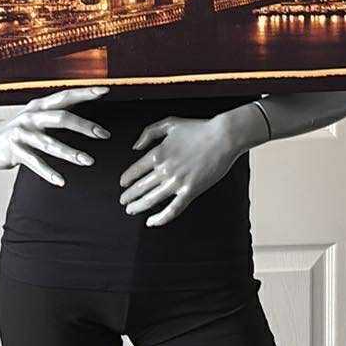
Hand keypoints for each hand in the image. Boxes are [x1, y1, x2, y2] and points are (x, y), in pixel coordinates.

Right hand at [0, 85, 111, 183]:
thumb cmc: (18, 130)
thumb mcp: (35, 116)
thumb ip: (55, 111)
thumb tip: (81, 101)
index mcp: (38, 106)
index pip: (65, 96)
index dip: (84, 92)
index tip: (105, 90)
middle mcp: (31, 117)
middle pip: (61, 118)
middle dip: (84, 126)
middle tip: (104, 134)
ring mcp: (21, 134)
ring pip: (49, 143)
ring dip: (71, 153)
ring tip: (89, 161)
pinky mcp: (14, 151)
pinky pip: (34, 163)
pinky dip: (48, 172)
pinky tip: (61, 181)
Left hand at [118, 107, 266, 225]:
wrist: (222, 138)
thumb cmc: (199, 129)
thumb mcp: (169, 123)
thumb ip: (148, 133)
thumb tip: (135, 147)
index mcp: (158, 153)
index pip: (135, 170)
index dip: (126, 179)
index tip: (122, 184)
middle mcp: (165, 170)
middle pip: (140, 187)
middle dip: (129, 196)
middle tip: (123, 201)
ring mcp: (177, 182)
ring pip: (151, 199)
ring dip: (138, 206)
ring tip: (130, 210)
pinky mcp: (190, 191)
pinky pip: (172, 209)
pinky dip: (160, 218)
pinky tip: (152, 221)